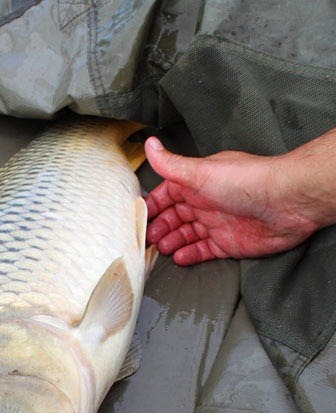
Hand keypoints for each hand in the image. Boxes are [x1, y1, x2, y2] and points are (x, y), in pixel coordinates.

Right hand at [144, 137, 318, 265]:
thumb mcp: (201, 171)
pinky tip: (179, 257)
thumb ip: (172, 164)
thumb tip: (150, 143)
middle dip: (159, 227)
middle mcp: (205, 202)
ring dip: (172, 241)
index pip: (166, 194)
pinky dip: (190, 254)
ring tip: (161, 248)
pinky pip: (203, 251)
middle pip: (174, 217)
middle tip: (147, 239)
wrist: (286, 202)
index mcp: (197, 182)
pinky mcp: (227, 244)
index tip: (138, 218)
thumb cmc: (246, 182)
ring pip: (186, 235)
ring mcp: (216, 224)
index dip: (152, 206)